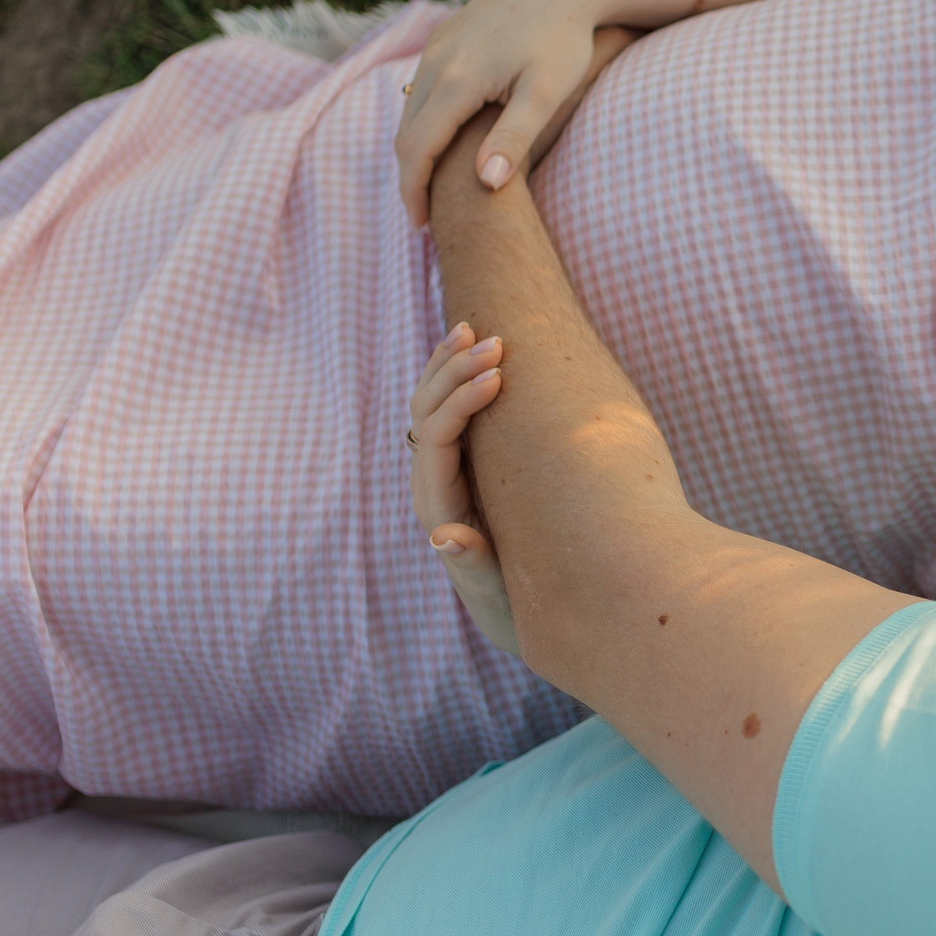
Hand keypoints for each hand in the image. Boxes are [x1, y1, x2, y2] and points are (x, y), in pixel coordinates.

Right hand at [392, 0, 640, 224]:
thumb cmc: (565, 40)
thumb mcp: (547, 94)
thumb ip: (515, 138)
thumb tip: (488, 185)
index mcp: (457, 79)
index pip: (418, 148)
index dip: (416, 192)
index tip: (423, 226)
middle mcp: (435, 60)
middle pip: (407, 132)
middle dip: (412, 178)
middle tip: (427, 218)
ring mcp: (436, 45)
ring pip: (411, 109)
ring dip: (417, 150)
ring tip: (434, 187)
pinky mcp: (444, 36)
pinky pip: (421, 87)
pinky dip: (425, 121)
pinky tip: (445, 142)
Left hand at [408, 321, 518, 655]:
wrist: (503, 606)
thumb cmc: (508, 597)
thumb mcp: (495, 586)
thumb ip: (470, 563)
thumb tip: (442, 539)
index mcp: (437, 505)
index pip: (438, 438)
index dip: (463, 403)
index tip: (500, 375)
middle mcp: (428, 481)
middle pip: (427, 411)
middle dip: (456, 371)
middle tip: (498, 341)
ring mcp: (438, 469)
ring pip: (428, 403)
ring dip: (448, 364)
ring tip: (474, 329)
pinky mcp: (455, 463)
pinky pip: (441, 409)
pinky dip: (451, 375)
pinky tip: (467, 348)